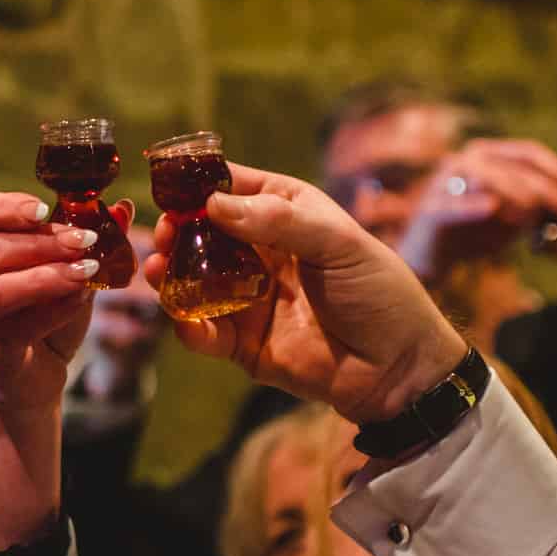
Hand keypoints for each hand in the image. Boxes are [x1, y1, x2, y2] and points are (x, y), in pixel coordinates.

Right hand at [0, 192, 122, 414]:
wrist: (39, 375)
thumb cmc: (49, 315)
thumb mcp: (73, 272)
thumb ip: (91, 242)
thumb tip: (122, 209)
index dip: (11, 208)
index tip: (46, 208)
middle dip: (43, 242)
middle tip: (85, 240)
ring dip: (45, 276)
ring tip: (86, 270)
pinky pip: (17, 326)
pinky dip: (53, 311)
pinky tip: (80, 300)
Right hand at [141, 164, 467, 422]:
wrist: (398, 369)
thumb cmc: (380, 293)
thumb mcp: (339, 245)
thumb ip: (278, 222)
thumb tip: (214, 205)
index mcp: (288, 214)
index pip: (235, 189)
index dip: (201, 186)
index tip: (171, 189)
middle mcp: (262, 251)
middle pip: (203, 233)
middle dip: (177, 232)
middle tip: (163, 235)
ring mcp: (249, 297)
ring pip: (195, 280)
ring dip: (171, 275)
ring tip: (157, 270)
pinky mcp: (243, 342)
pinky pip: (204, 331)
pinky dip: (188, 325)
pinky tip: (185, 319)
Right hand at [394, 138, 556, 282]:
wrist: (430, 257)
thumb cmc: (477, 232)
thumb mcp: (515, 214)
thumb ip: (540, 204)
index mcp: (486, 155)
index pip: (529, 152)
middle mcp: (465, 161)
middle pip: (517, 169)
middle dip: (553, 195)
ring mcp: (445, 184)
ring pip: (490, 182)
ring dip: (521, 201)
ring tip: (539, 223)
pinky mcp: (431, 212)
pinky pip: (455, 208)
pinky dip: (473, 207)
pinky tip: (491, 208)